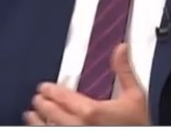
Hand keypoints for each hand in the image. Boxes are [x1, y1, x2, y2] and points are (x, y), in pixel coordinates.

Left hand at [24, 43, 148, 124]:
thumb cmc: (140, 123)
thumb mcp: (136, 95)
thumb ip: (124, 71)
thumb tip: (120, 48)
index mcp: (92, 111)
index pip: (64, 98)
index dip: (51, 92)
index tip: (43, 88)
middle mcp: (81, 126)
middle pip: (54, 114)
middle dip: (43, 104)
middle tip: (37, 98)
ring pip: (51, 129)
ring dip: (38, 122)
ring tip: (30, 115)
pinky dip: (46, 130)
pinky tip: (42, 128)